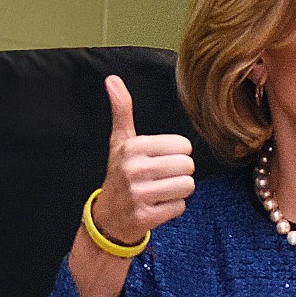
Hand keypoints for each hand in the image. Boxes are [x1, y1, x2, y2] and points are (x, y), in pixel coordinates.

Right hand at [91, 75, 194, 244]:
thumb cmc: (120, 174)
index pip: (183, 145)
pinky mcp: (146, 217)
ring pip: (187, 187)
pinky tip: (156, 206)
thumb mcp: (120, 141)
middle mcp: (134, 169)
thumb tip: (112, 79)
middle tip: (160, 178)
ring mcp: (139, 194)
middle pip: (187, 166)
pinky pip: (180, 207)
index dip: (177, 154)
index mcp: (133, 146)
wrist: (108, 217)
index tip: (159, 160)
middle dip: (179, 173)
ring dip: (178, 191)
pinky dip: (172, 208)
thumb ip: (122, 110)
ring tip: (159, 192)